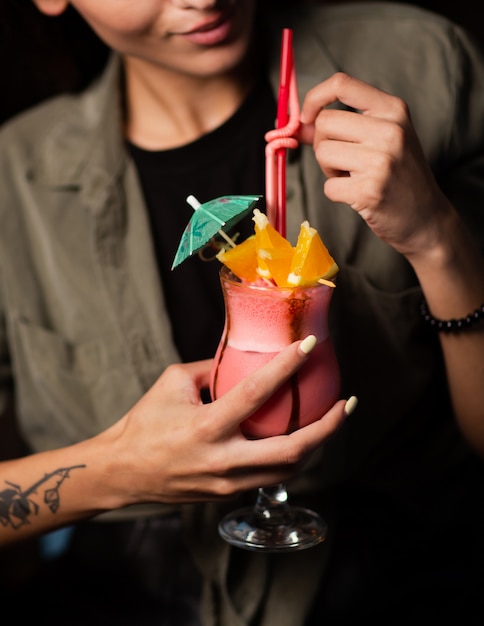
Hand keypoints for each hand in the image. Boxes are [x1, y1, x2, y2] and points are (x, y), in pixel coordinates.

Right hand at [104, 338, 348, 504]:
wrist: (124, 471)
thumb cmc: (145, 423)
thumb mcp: (173, 383)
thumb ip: (211, 370)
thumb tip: (240, 357)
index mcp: (207, 427)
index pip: (256, 392)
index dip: (286, 366)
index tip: (308, 346)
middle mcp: (223, 460)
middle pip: (292, 449)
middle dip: (327, 427)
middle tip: (347, 403)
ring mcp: (228, 483)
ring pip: (288, 469)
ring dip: (316, 444)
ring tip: (330, 420)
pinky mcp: (228, 494)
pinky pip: (270, 475)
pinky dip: (290, 457)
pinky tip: (299, 439)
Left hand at [298, 72, 451, 258]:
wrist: (426, 218)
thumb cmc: (400, 176)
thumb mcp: (381, 140)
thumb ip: (344, 127)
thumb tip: (300, 124)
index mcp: (393, 110)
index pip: (342, 84)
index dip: (314, 98)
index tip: (307, 117)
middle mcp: (389, 131)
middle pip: (324, 122)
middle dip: (323, 144)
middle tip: (343, 161)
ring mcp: (380, 161)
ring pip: (323, 152)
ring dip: (329, 170)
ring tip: (354, 178)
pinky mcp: (369, 191)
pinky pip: (328, 187)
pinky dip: (336, 193)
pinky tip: (358, 196)